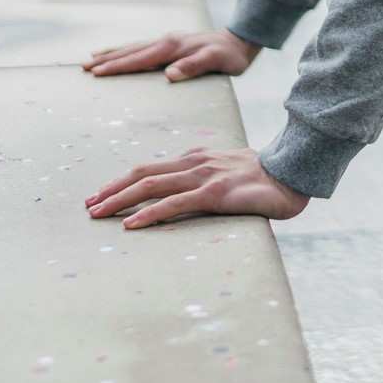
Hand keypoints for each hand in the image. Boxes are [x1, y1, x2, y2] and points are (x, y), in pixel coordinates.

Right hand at [82, 29, 258, 79]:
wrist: (240, 41)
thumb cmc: (229, 56)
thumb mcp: (216, 61)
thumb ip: (193, 66)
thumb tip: (169, 75)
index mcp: (172, 46)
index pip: (138, 58)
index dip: (116, 66)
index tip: (96, 73)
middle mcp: (166, 40)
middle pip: (130, 51)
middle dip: (106, 60)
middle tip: (83, 67)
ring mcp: (167, 40)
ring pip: (133, 47)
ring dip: (112, 54)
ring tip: (91, 59)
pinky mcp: (171, 43)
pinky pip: (142, 46)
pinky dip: (126, 50)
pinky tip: (120, 53)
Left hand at [86, 146, 308, 228]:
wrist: (294, 174)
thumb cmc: (264, 180)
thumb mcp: (228, 174)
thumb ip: (205, 180)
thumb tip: (187, 196)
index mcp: (196, 157)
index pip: (151, 168)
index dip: (123, 181)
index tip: (102, 195)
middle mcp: (195, 162)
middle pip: (142, 173)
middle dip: (111, 190)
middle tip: (88, 206)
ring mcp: (204, 176)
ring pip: (151, 186)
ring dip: (120, 200)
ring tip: (98, 214)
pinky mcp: (215, 193)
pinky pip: (174, 203)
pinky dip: (149, 213)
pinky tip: (131, 224)